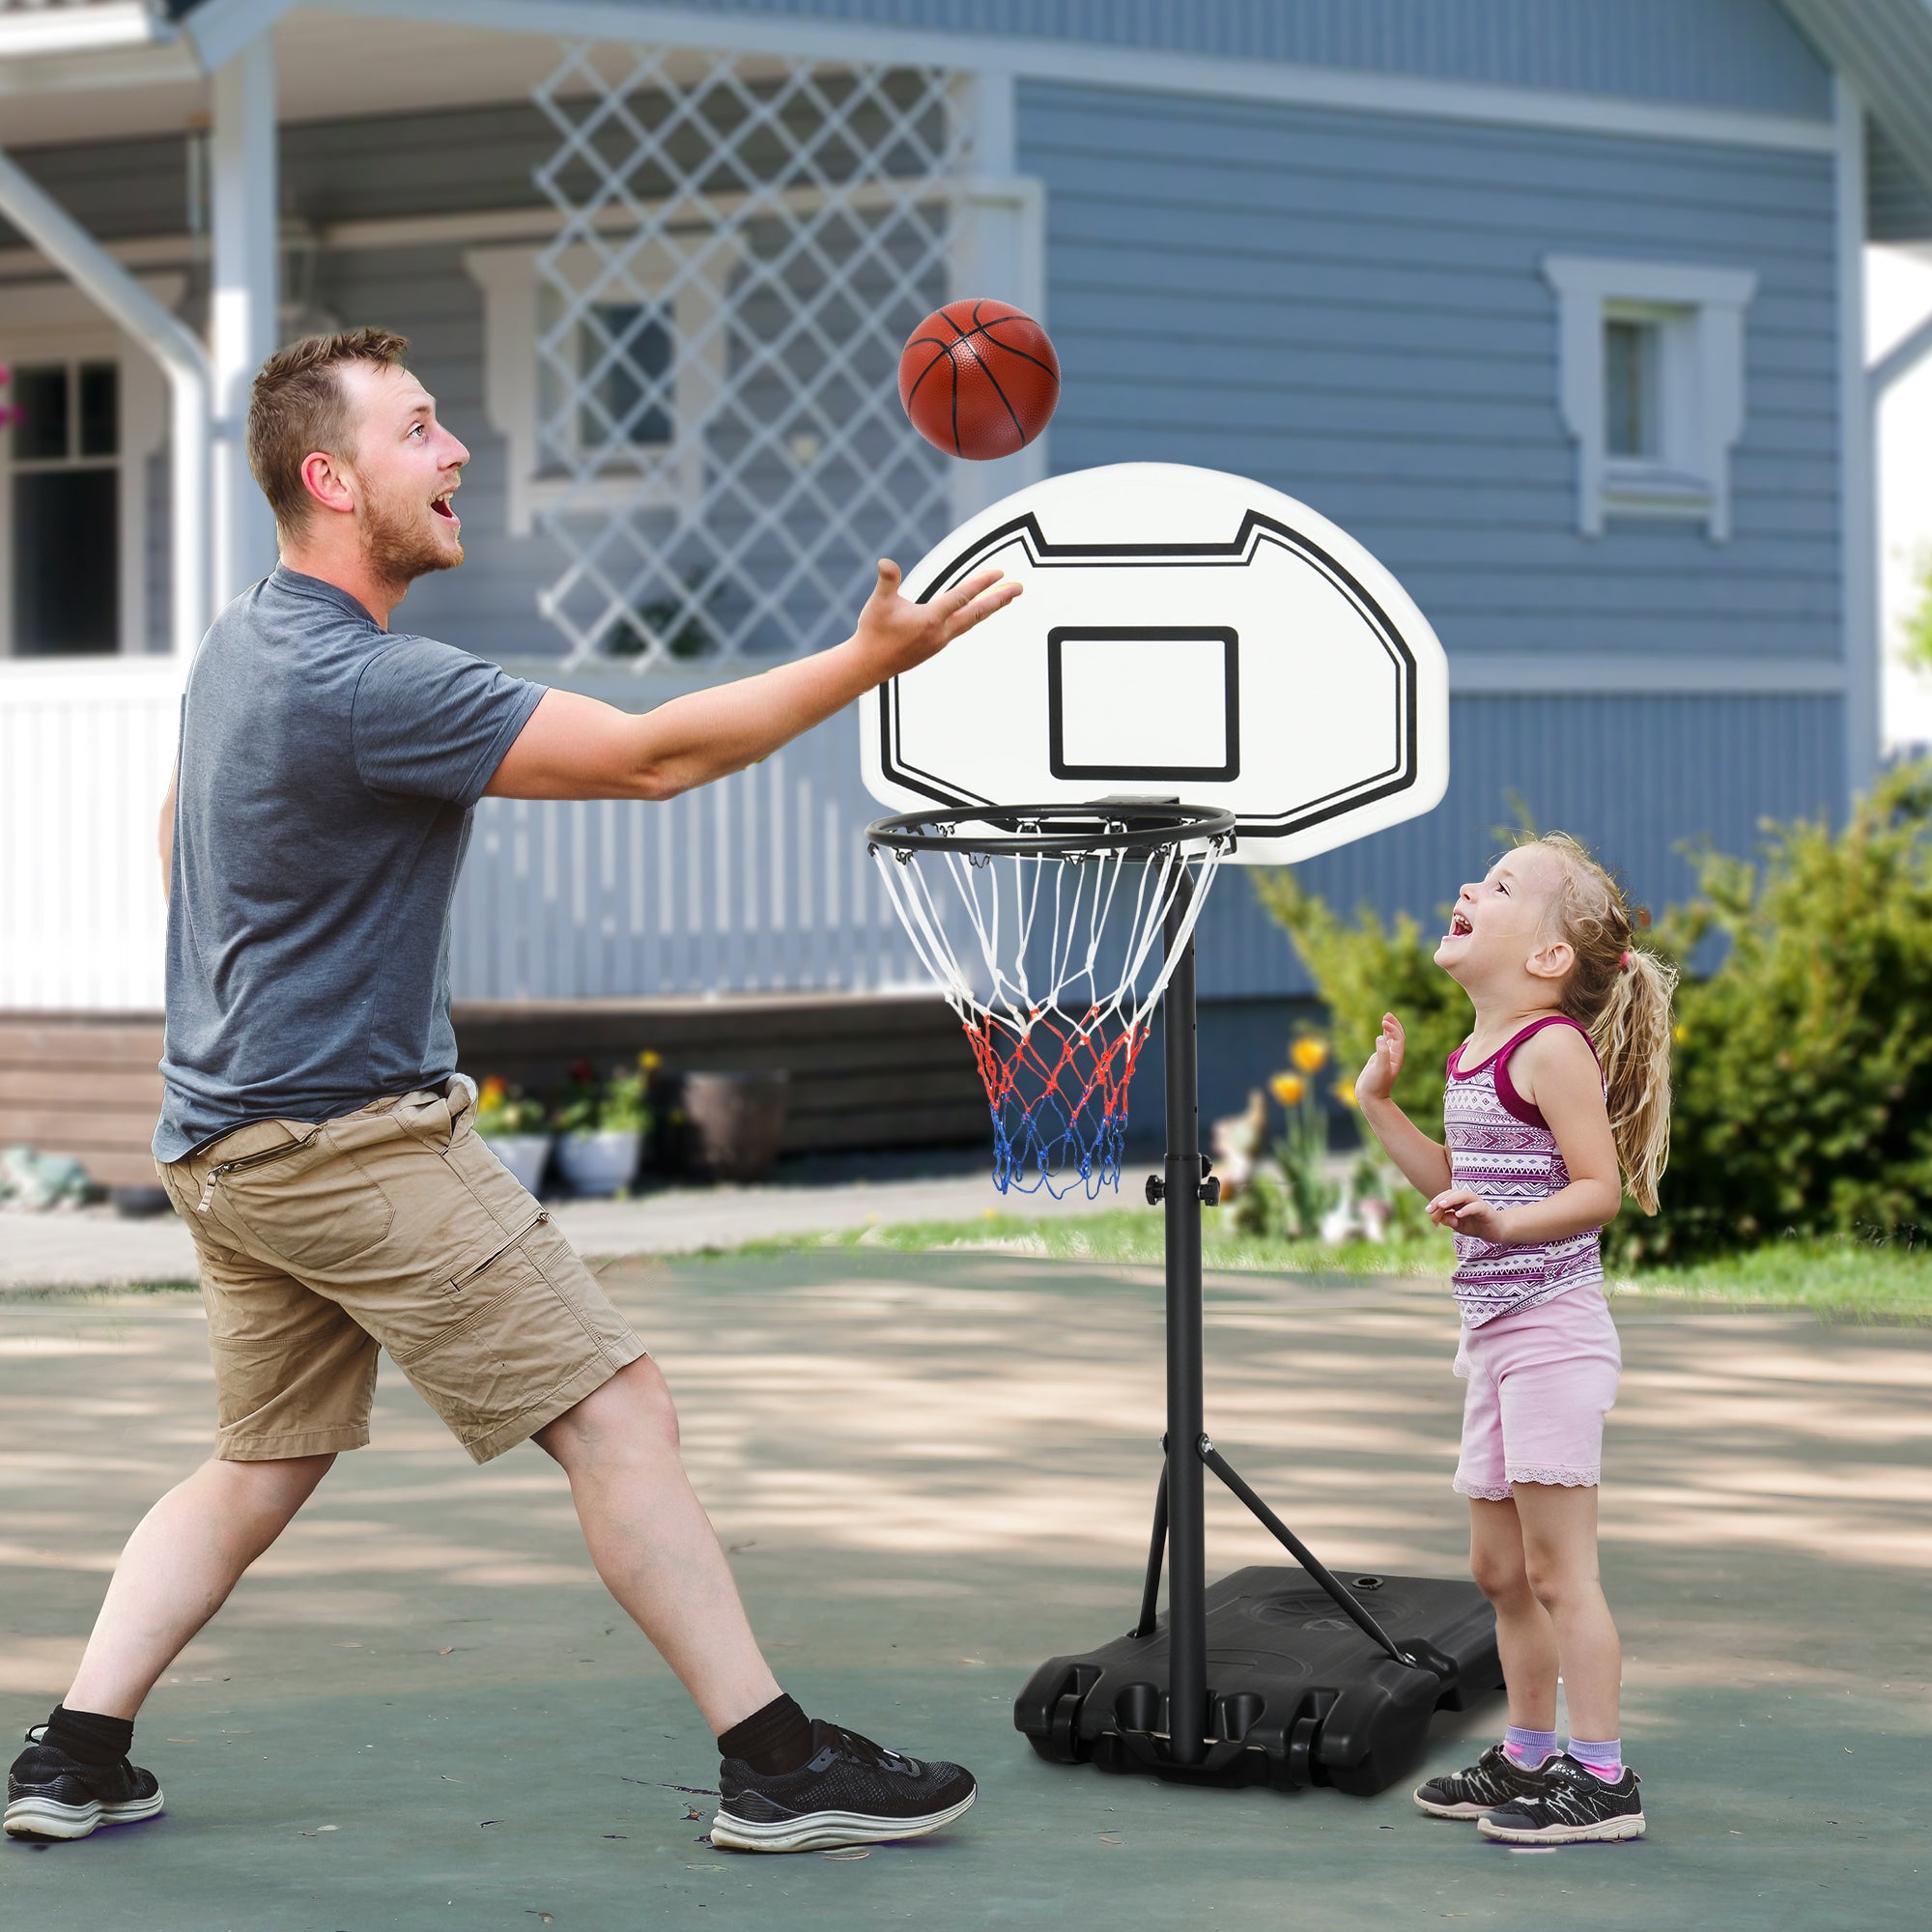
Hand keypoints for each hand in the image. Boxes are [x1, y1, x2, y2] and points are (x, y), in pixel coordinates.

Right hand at [850, 559, 1021, 680]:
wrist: (869, 665)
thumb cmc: (873, 632)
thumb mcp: (879, 603)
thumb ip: (887, 580)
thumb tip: (886, 563)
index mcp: (931, 619)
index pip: (962, 597)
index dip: (981, 583)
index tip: (1000, 573)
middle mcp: (941, 632)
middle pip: (977, 612)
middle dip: (999, 599)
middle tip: (1019, 588)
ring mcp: (941, 641)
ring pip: (971, 621)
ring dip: (990, 608)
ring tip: (1006, 598)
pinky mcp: (936, 646)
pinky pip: (962, 628)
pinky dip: (974, 618)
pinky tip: (978, 612)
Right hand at [1355, 1012, 1404, 1105]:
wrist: (1370, 1097)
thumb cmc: (1375, 1085)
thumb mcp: (1379, 1068)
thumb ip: (1381, 1052)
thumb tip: (1381, 1037)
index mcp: (1396, 1058)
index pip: (1398, 1038)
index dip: (1393, 1028)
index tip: (1384, 1021)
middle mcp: (1393, 1056)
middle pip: (1397, 1036)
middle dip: (1393, 1024)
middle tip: (1387, 1014)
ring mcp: (1386, 1057)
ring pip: (1391, 1039)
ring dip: (1389, 1028)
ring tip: (1385, 1017)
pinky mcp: (1378, 1059)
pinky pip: (1383, 1044)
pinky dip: (1383, 1036)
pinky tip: (1381, 1031)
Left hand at [1427, 1187, 1505, 1242]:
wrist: (1495, 1232)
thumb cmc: (1475, 1226)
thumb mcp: (1459, 1226)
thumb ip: (1449, 1221)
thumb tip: (1441, 1218)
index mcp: (1459, 1201)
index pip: (1445, 1197)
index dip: (1435, 1203)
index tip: (1428, 1212)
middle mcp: (1468, 1199)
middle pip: (1452, 1192)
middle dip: (1440, 1198)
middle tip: (1430, 1208)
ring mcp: (1477, 1203)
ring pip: (1464, 1195)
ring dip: (1452, 1199)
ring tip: (1442, 1205)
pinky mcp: (1486, 1210)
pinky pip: (1476, 1206)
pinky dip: (1467, 1209)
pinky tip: (1458, 1215)